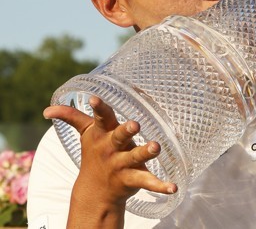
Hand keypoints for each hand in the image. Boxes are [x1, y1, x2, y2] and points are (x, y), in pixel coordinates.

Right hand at [44, 97, 176, 208]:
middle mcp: (112, 148)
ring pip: (134, 157)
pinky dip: (161, 185)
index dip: (98, 108)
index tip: (95, 99)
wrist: (96, 190)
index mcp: (102, 134)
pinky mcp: (133, 178)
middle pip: (119, 137)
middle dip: (126, 130)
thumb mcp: (85, 134)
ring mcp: (122, 164)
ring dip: (146, 152)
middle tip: (135, 124)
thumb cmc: (96, 151)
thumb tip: (47, 109)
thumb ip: (71, 117)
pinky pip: (148, 181)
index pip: (100, 117)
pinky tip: (173, 187)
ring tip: (156, 147)